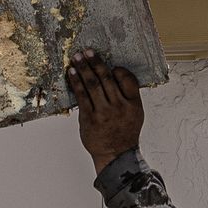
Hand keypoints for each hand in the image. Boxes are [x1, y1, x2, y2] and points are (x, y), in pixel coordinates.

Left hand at [68, 49, 142, 169]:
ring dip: (83, 68)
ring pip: (93, 84)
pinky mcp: (90, 118)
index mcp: (134, 104)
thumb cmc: (124, 133)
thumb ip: (128, 96)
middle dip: (96, 62)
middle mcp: (120, 106)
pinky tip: (72, 73)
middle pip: (107, 78)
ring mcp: (104, 112)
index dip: (118, 70)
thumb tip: (113, 75)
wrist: (116, 156)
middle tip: (88, 51)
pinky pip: (82, 96)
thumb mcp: (135, 114)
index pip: (128, 79)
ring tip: (77, 58)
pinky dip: (76, 82)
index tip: (110, 66)